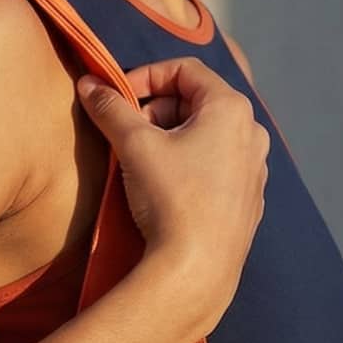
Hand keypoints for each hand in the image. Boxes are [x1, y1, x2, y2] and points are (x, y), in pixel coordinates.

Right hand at [74, 57, 268, 337]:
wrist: (196, 271)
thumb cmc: (172, 200)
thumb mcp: (134, 145)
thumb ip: (111, 109)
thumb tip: (88, 84)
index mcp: (231, 109)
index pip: (185, 71)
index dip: (146, 76)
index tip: (120, 97)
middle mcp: (252, 134)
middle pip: (197, 104)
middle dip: (158, 113)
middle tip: (129, 134)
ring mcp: (255, 171)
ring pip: (208, 139)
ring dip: (173, 141)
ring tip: (146, 165)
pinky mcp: (249, 204)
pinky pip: (217, 171)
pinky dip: (191, 169)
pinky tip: (169, 192)